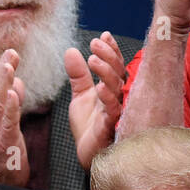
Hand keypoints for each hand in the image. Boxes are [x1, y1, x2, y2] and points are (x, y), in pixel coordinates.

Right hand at [0, 49, 27, 184]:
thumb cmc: (5, 156)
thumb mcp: (9, 125)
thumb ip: (13, 104)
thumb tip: (17, 84)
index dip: (3, 69)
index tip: (11, 53)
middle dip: (3, 69)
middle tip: (11, 52)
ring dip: (4, 83)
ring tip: (9, 66)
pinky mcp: (4, 142)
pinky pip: (7, 122)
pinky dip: (10, 107)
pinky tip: (13, 95)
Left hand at [67, 32, 126, 168]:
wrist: (88, 153)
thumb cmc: (89, 127)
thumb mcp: (80, 96)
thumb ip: (78, 75)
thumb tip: (71, 51)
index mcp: (112, 89)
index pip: (115, 65)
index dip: (111, 50)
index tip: (103, 35)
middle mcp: (118, 98)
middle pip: (119, 72)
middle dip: (108, 56)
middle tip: (95, 43)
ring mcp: (117, 112)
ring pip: (117, 88)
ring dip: (106, 72)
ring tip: (93, 59)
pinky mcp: (111, 127)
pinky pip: (113, 111)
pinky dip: (107, 98)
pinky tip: (99, 87)